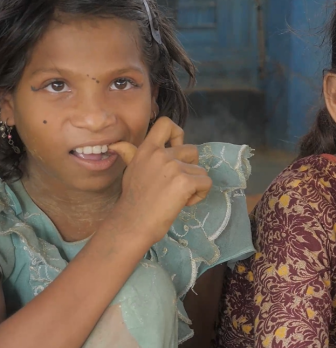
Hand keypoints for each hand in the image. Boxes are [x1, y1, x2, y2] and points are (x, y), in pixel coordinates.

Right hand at [106, 117, 211, 246]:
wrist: (133, 223)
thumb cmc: (133, 200)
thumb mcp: (130, 171)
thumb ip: (131, 155)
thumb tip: (116, 145)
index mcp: (147, 150)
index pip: (166, 124)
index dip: (178, 134)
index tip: (176, 149)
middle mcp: (160, 154)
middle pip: (193, 151)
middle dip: (190, 168)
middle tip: (175, 185)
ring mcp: (174, 167)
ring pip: (201, 171)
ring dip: (194, 185)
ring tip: (176, 197)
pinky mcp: (185, 181)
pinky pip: (206, 183)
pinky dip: (199, 195)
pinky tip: (183, 203)